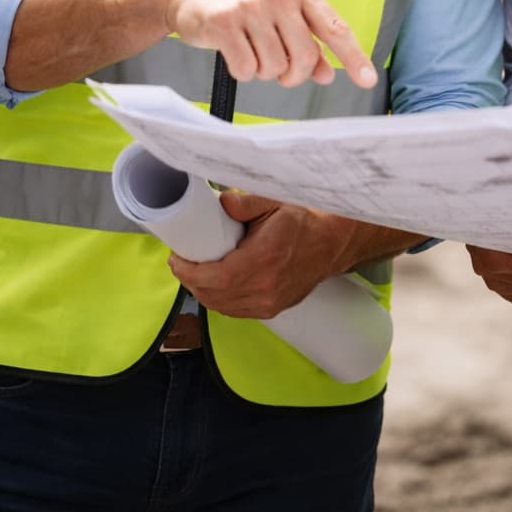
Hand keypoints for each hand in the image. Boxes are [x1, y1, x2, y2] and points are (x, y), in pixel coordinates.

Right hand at [164, 0, 376, 87]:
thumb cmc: (239, 2)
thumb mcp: (278, 15)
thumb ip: (306, 42)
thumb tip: (326, 73)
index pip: (335, 28)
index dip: (353, 57)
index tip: (367, 80)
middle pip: (303, 58)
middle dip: (292, 74)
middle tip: (280, 71)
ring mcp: (251, 8)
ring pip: (274, 67)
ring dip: (263, 71)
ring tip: (251, 52)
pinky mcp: (224, 23)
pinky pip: (245, 69)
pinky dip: (242, 72)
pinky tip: (234, 54)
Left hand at [168, 191, 348, 317]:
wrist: (333, 242)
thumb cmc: (305, 219)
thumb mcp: (275, 200)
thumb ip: (245, 201)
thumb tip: (220, 203)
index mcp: (266, 257)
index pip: (217, 277)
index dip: (190, 272)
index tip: (177, 258)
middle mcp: (268, 286)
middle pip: (214, 295)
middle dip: (191, 280)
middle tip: (182, 261)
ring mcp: (271, 302)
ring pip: (222, 306)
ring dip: (203, 291)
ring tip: (195, 271)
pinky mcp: (273, 309)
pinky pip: (236, 310)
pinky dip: (220, 299)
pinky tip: (215, 284)